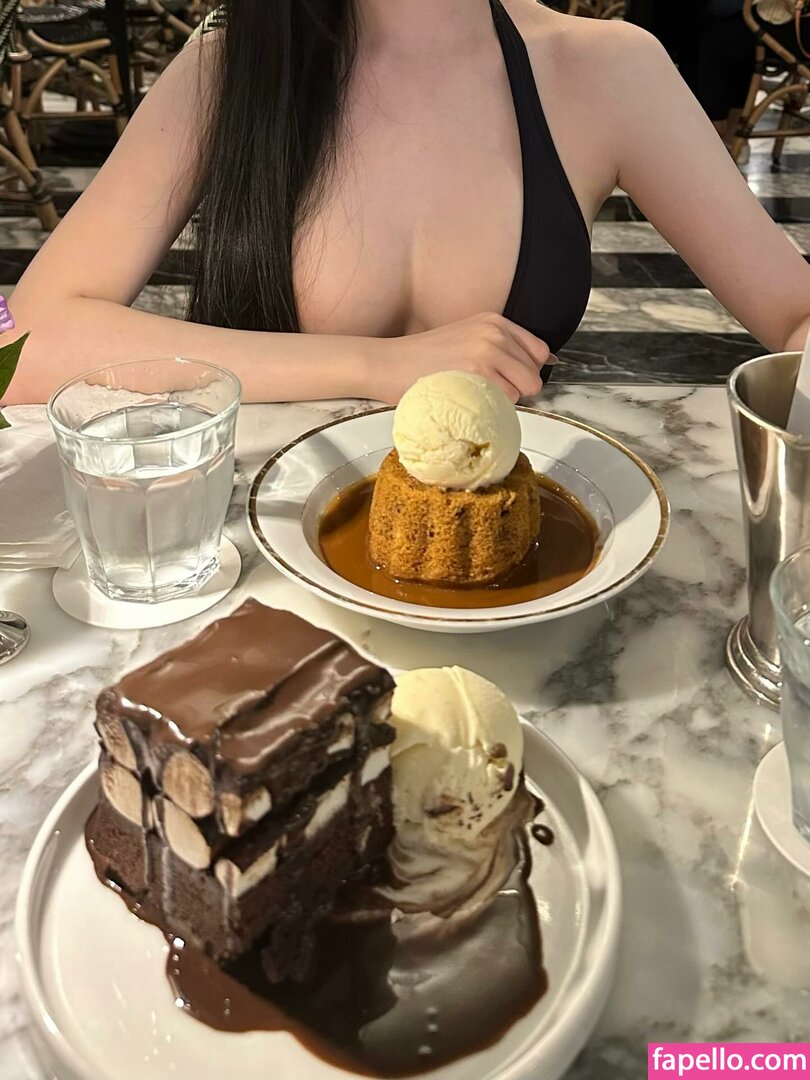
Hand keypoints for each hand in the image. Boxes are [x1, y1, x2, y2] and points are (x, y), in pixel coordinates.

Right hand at [371, 313, 554, 403]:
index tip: (504, 380)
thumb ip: (499, 348)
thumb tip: (544, 363)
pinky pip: (507, 401)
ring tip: (474, 396)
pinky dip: (492, 409)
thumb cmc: (423, 359)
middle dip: (517, 390)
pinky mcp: (478, 373)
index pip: (539, 352)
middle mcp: (495, 333)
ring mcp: (487, 352)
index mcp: (494, 322)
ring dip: (504, 401)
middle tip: (486, 393)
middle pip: (534, 375)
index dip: (525, 372)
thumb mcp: (466, 338)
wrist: (387, 363)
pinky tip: (468, 402)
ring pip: (523, 390)